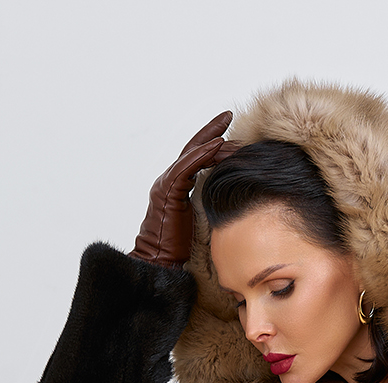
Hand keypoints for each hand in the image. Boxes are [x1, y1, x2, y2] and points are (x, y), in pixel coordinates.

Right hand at [128, 111, 239, 265]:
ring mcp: (166, 184)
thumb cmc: (176, 248)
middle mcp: (169, 180)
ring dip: (212, 140)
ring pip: (191, 155)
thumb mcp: (198, 220)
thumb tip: (228, 200)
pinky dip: (202, 155)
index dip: (211, 141)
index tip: (228, 128)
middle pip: (192, 148)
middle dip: (211, 131)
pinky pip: (187, 168)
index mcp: (176, 186)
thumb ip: (207, 204)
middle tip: (229, 115)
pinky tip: (218, 145)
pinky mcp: (168, 192)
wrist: (158, 262)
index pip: (195, 157)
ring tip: (229, 128)